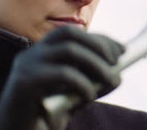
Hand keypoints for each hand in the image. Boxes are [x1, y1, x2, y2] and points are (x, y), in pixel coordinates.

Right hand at [0, 26, 124, 129]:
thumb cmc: (48, 114)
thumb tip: (118, 75)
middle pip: (70, 34)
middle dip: (98, 45)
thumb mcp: (75, 94)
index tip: (122, 50)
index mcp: (43, 52)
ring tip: (112, 81)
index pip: (74, 33)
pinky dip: (84, 83)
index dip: (100, 39)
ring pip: (69, 49)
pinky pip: (62, 73)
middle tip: (117, 64)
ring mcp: (26, 65)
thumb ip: (92, 81)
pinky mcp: (24, 82)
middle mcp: (33, 53)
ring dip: (97, 64)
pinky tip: (90, 97)